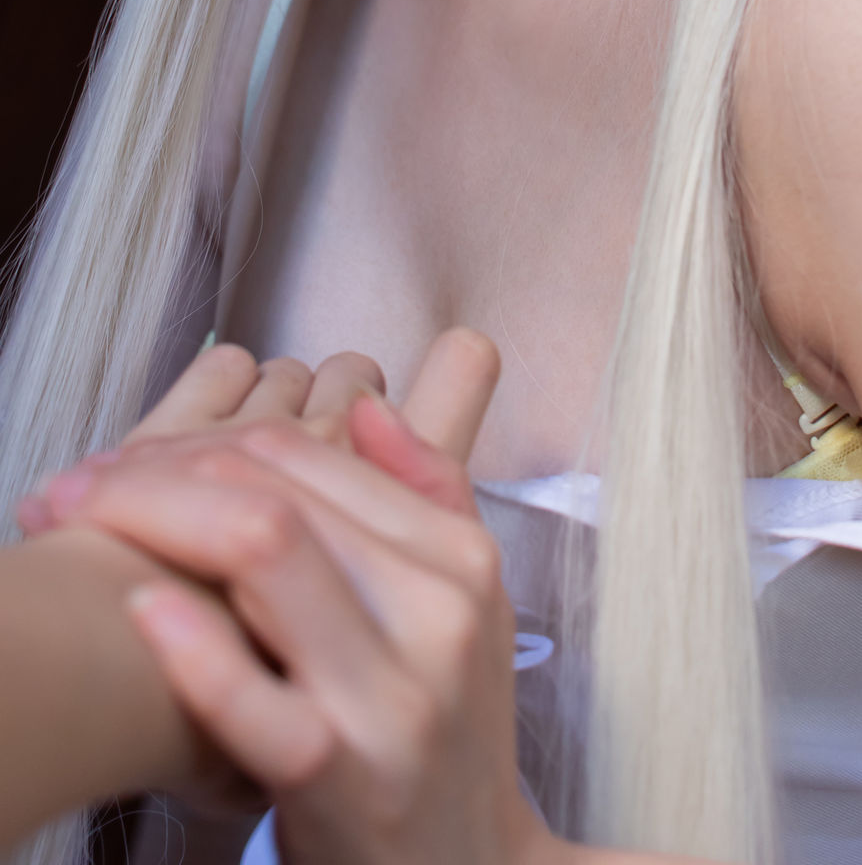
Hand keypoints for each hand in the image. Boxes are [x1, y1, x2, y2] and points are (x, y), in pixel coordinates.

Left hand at [25, 331, 538, 864]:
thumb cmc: (443, 740)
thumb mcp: (466, 607)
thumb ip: (429, 494)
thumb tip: (364, 406)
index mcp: (459, 559)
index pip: (315, 453)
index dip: (204, 438)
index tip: (125, 460)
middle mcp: (437, 611)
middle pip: (277, 491)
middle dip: (155, 475)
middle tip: (76, 490)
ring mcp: (394, 693)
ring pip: (266, 551)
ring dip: (151, 522)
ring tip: (81, 528)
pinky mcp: (345, 776)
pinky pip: (256, 697)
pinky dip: (192, 647)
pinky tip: (139, 611)